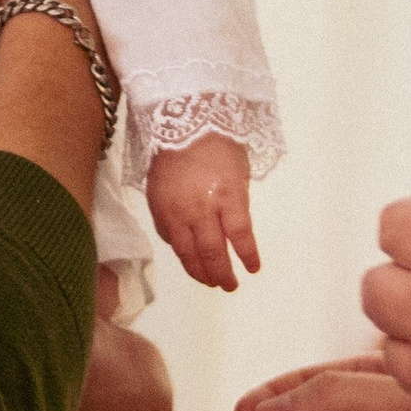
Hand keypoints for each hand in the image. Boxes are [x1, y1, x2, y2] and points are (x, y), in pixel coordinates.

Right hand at [146, 135, 258, 289]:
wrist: (180, 124)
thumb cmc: (218, 145)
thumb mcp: (238, 173)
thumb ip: (236, 204)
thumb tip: (233, 232)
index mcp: (227, 195)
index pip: (240, 237)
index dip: (247, 256)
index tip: (253, 269)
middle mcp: (201, 208)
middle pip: (212, 252)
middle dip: (222, 274)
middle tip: (228, 285)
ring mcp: (176, 211)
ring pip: (186, 253)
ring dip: (199, 271)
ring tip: (208, 281)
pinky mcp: (157, 209)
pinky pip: (169, 237)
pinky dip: (180, 250)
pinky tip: (187, 254)